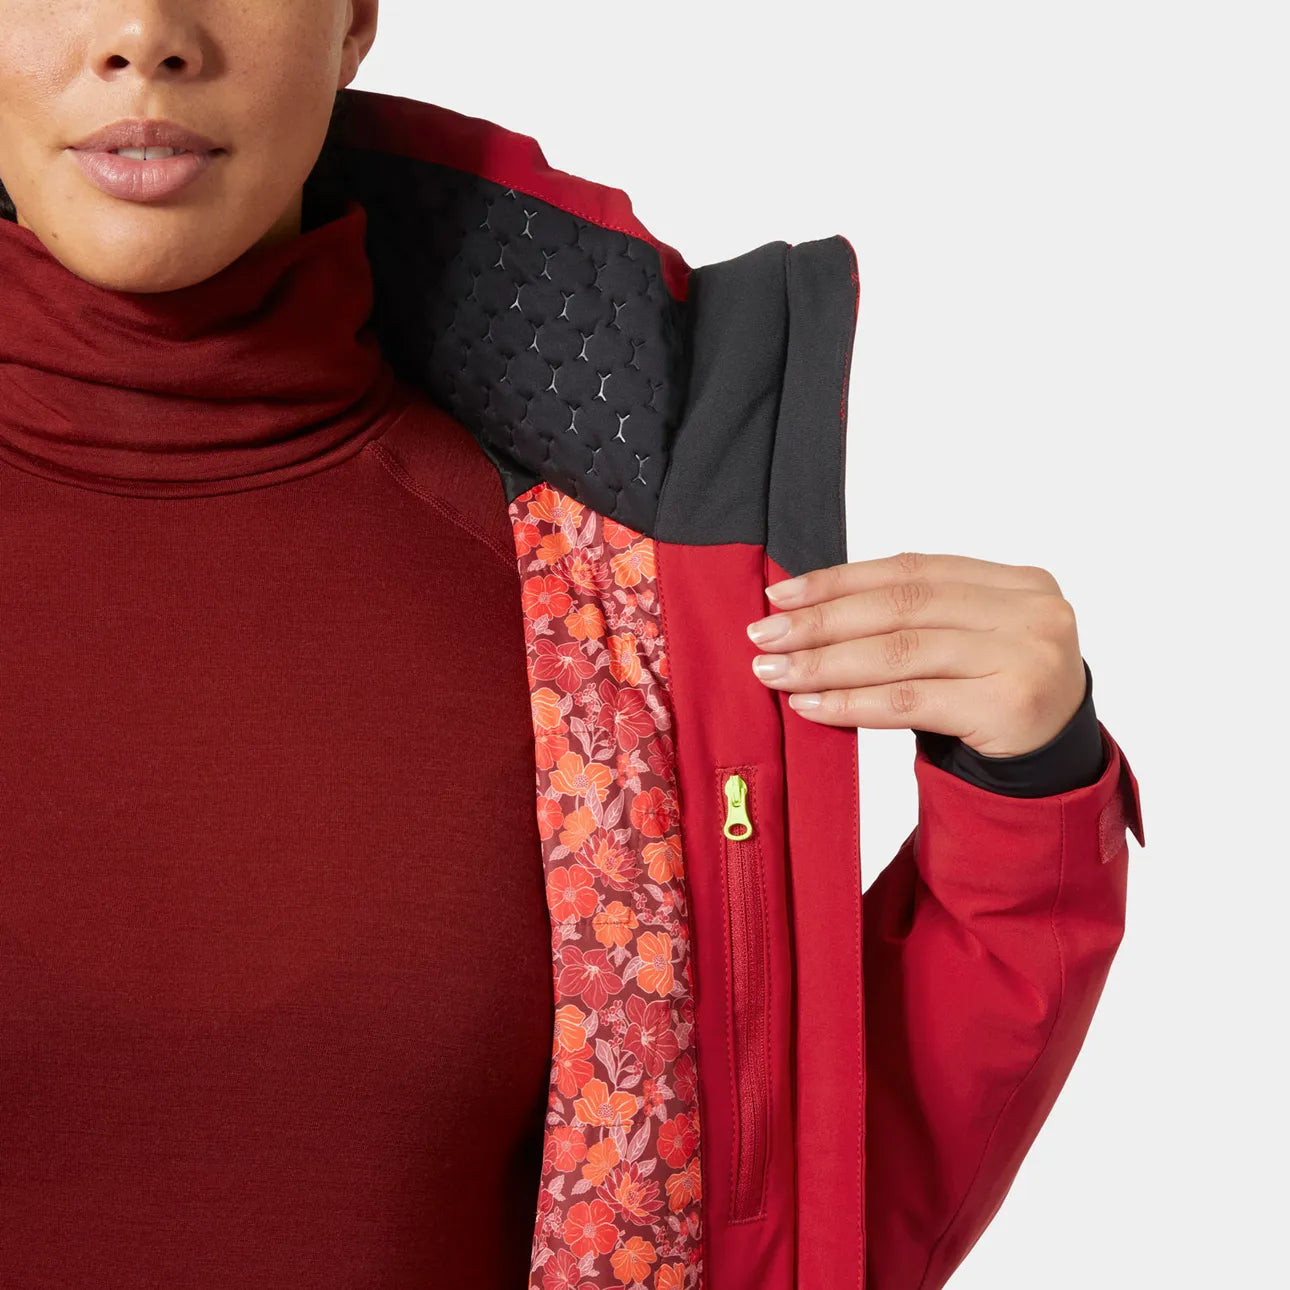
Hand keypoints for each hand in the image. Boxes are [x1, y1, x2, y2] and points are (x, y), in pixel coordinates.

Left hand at [744, 551, 1087, 757]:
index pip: (911, 571)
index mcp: (1018, 581)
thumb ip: (908, 618)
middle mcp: (1030, 612)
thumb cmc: (993, 696)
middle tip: (764, 635)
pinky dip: (853, 703)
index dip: (840, 580)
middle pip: (902, 609)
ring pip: (901, 653)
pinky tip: (812, 706)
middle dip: (822, 622)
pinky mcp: (1010, 708)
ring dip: (826, 664)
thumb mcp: (964, 643)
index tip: (782, 595)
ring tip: (775, 673)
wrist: (1051, 770)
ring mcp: (1025, 658)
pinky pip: (911, 701)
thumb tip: (801, 611)